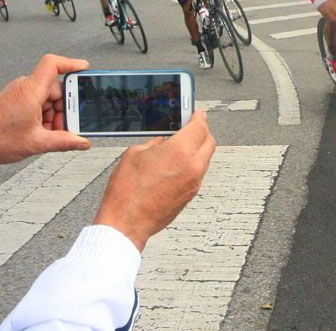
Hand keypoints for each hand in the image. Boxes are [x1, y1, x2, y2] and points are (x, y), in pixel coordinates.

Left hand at [0, 54, 91, 166]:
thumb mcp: (36, 143)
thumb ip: (64, 141)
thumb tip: (82, 142)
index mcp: (30, 90)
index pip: (53, 64)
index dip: (71, 63)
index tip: (85, 70)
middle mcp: (24, 87)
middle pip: (56, 88)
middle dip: (65, 108)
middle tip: (69, 126)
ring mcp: (19, 94)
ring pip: (47, 99)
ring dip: (54, 116)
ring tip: (52, 134)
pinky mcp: (15, 102)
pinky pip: (37, 104)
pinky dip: (44, 117)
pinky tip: (43, 133)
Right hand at [94, 112, 216, 250]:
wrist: (126, 222)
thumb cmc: (127, 191)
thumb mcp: (135, 153)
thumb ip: (155, 143)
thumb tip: (163, 142)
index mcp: (180, 152)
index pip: (200, 126)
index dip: (199, 117)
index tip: (197, 114)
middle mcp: (192, 167)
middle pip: (209, 141)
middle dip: (202, 131)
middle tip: (191, 127)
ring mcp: (194, 182)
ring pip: (205, 158)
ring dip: (198, 149)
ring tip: (181, 146)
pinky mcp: (190, 194)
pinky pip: (198, 172)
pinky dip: (192, 164)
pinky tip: (176, 163)